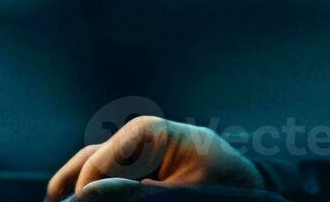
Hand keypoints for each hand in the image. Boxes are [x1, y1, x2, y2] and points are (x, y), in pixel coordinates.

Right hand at [46, 116, 264, 201]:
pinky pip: (111, 182)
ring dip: (79, 191)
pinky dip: (99, 192)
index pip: (100, 161)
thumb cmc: (228, 187)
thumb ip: (138, 195)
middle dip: (74, 188)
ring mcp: (138, 155)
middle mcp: (137, 139)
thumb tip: (91, 191)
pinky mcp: (142, 173)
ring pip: (94, 172)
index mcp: (149, 133)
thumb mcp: (186, 194)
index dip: (86, 190)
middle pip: (91, 164)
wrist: (255, 189)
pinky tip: (77, 199)